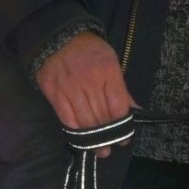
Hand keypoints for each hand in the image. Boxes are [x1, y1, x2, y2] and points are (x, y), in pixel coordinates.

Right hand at [35, 32, 134, 151]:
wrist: (58, 38)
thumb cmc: (90, 50)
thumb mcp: (111, 61)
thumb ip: (121, 88)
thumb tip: (134, 110)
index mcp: (107, 72)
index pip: (118, 105)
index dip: (123, 125)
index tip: (125, 137)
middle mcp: (89, 81)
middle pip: (102, 116)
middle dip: (109, 135)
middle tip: (111, 147)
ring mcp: (70, 88)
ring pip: (85, 120)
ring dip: (94, 139)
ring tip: (100, 150)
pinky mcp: (54, 94)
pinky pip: (67, 118)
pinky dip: (76, 131)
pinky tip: (83, 138)